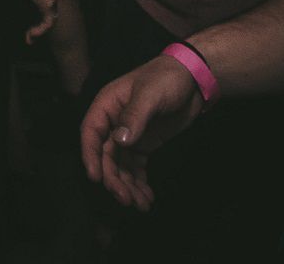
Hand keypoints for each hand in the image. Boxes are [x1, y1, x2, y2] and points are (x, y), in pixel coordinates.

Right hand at [79, 56, 203, 209]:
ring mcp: (129, 135)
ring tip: (140, 205)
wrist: (193, 80)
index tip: (96, 178)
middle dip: (114, 178)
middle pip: (106, 155)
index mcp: (107, 105)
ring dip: (127, 186)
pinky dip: (139, 182)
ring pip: (121, 165)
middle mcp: (114, 122)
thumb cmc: (166, 79)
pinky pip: (136, 167)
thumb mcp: (150, 95)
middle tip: (125, 199)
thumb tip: (119, 141)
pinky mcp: (144, 144)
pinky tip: (148, 197)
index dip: (90, 155)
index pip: (91, 132)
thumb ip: (134, 117)